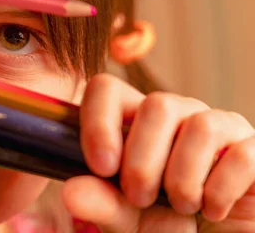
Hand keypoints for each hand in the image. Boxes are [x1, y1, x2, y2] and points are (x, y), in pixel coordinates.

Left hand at [61, 74, 254, 232]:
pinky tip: (212, 210)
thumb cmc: (165, 224)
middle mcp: (177, 114)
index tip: (101, 167)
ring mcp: (219, 126)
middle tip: (140, 197)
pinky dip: (220, 190)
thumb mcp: (125, 219)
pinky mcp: (253, 148)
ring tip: (182, 206)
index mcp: (135, 121)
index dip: (100, 121)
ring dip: (183, 178)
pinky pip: (240, 155)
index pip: (107, 89)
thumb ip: (100, 203)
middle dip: (143, 160)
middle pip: (157, 104)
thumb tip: (71, 191)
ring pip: (200, 126)